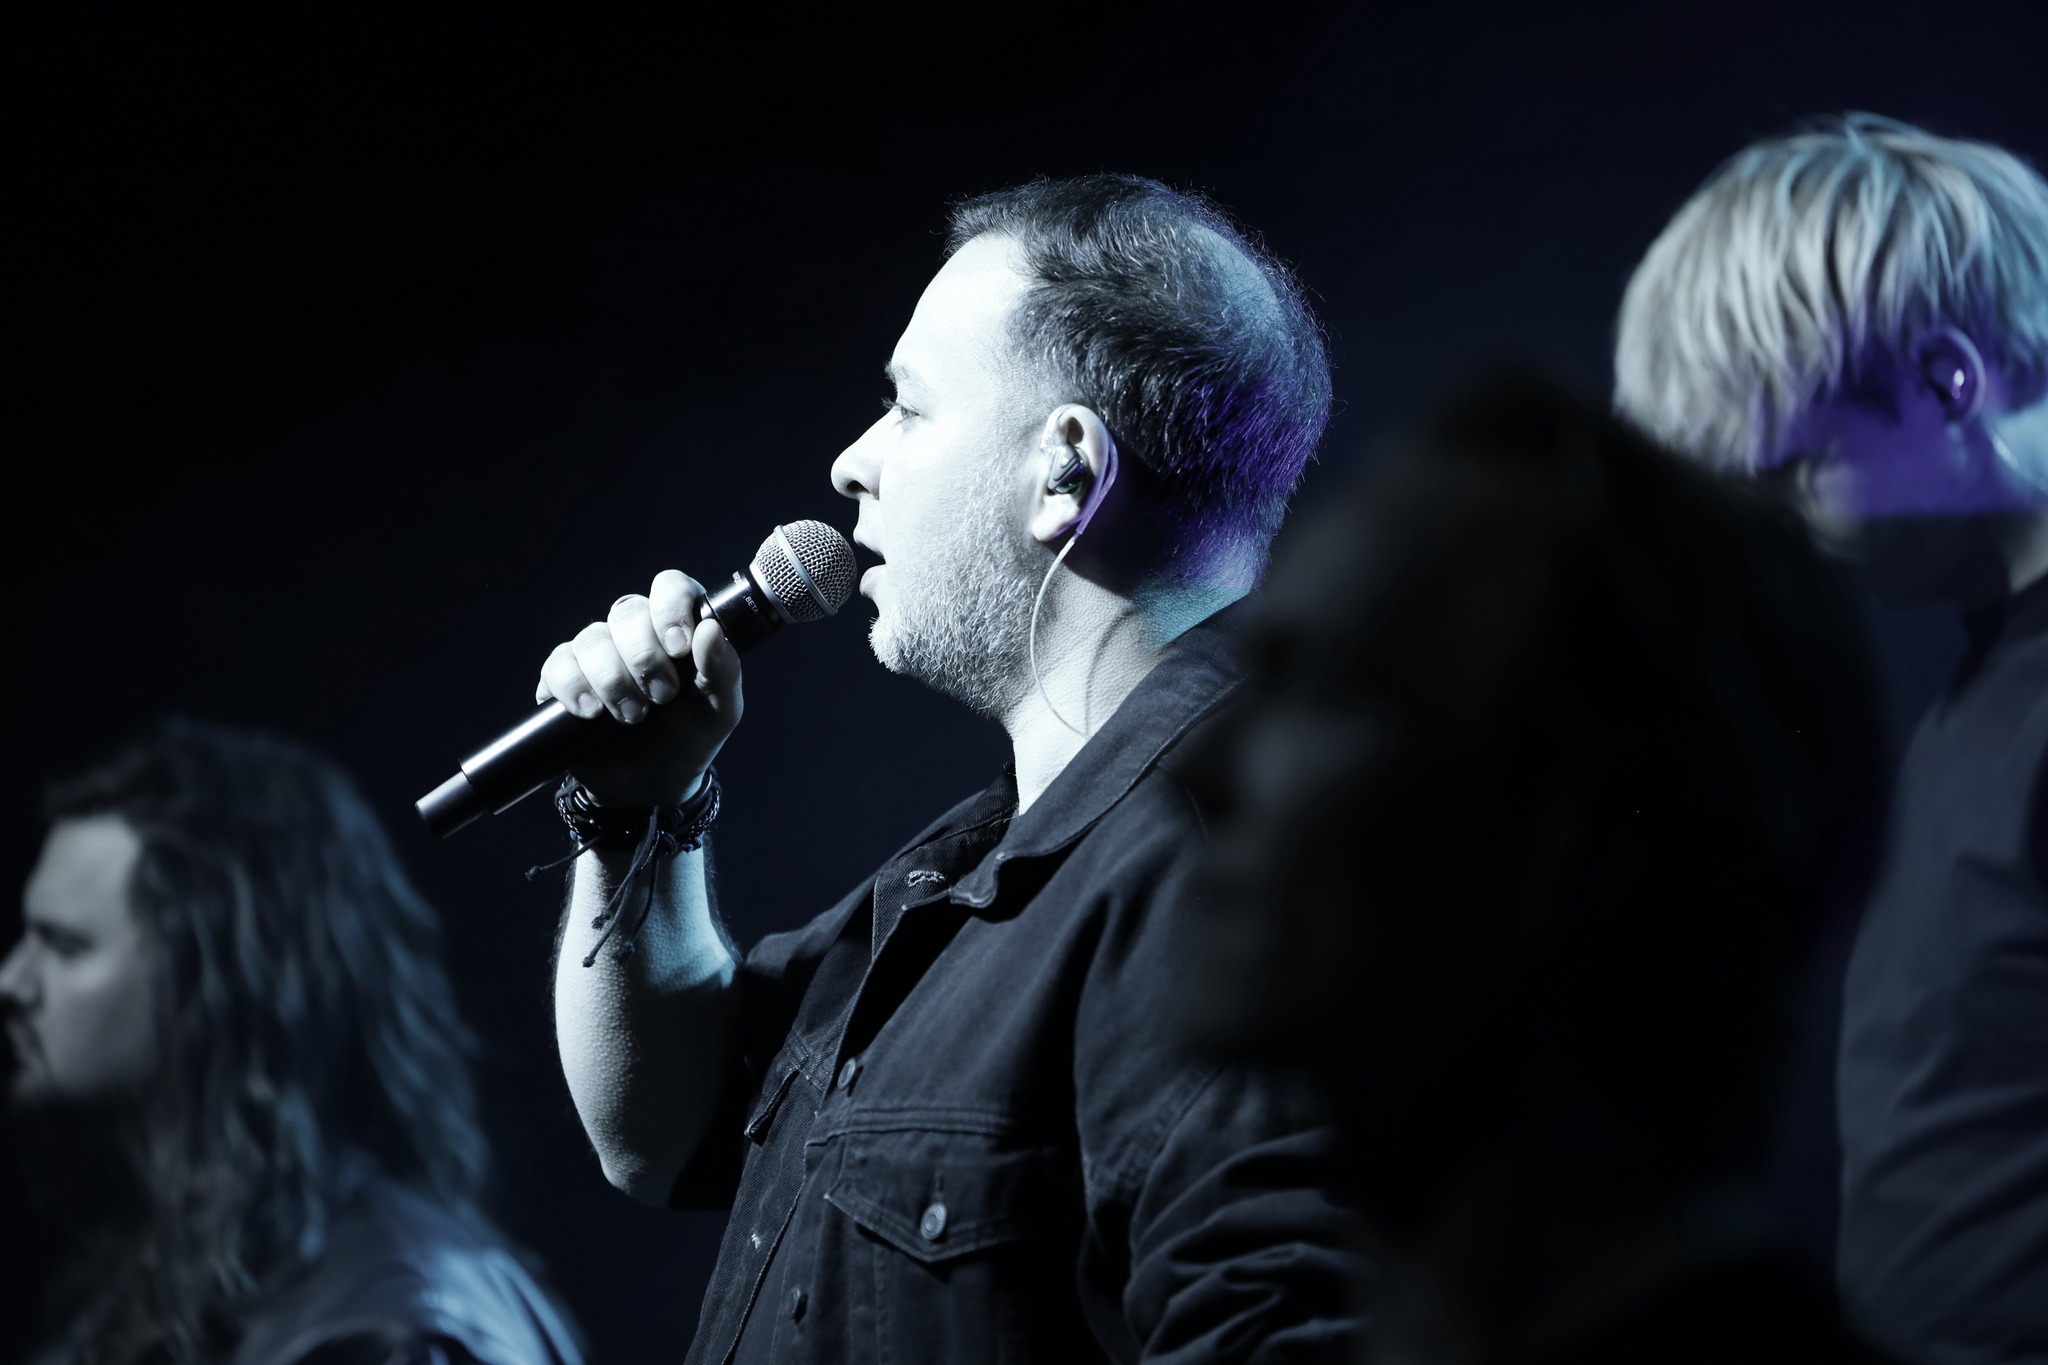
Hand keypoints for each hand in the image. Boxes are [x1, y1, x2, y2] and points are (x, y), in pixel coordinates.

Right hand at [537, 570, 742, 808]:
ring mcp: (597, 653)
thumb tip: (711, 630)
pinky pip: (558, 664)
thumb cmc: (688, 740)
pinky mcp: (564, 678)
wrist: (649, 789)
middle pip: (627, 611)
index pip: (670, 586)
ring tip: (632, 716)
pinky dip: (574, 687)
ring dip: (613, 680)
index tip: (679, 648)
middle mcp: (635, 632)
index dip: (671, 609)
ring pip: (592, 638)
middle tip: (661, 697)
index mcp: (677, 628)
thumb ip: (724, 671)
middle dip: (644, 658)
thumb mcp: (720, 712)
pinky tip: (591, 712)